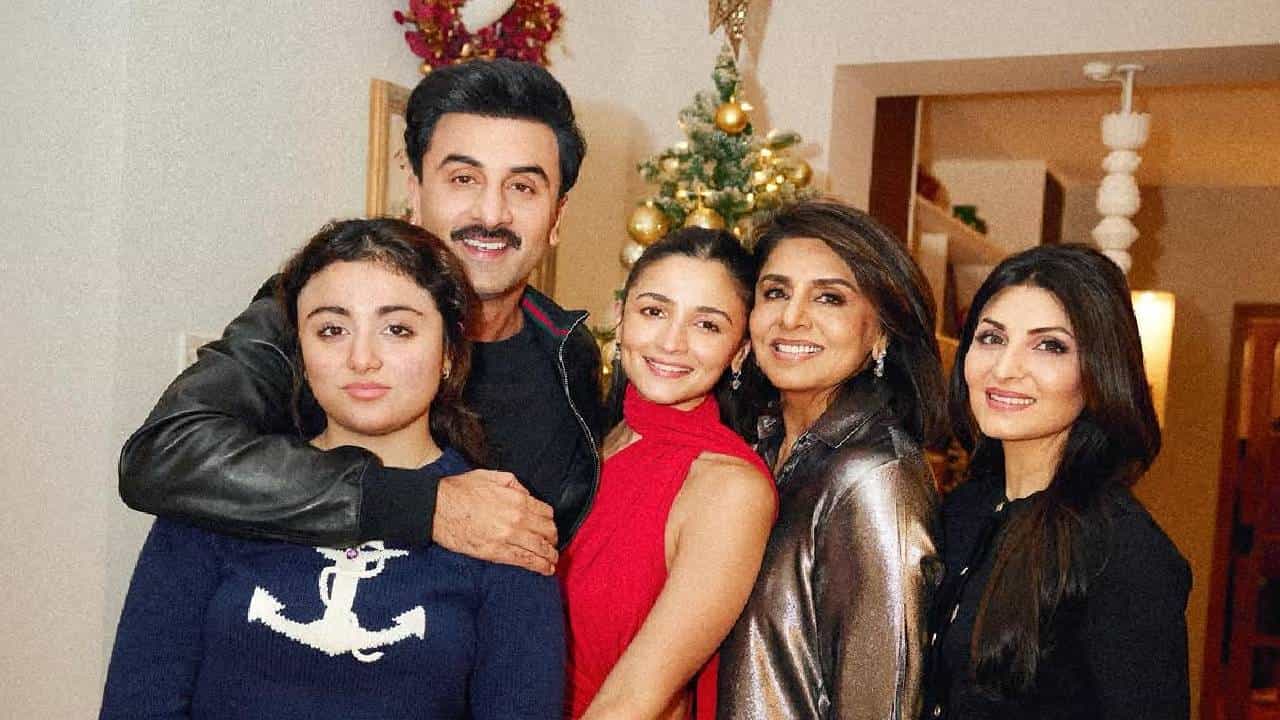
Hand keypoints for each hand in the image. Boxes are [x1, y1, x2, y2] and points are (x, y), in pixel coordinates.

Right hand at [432, 469, 558, 574]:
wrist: (437, 508)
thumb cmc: (460, 490)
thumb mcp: (491, 476)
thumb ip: (513, 484)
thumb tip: (526, 494)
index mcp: (517, 499)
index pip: (546, 513)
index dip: (549, 521)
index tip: (548, 526)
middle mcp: (517, 518)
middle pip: (547, 531)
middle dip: (552, 538)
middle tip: (552, 543)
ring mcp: (508, 537)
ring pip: (540, 548)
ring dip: (550, 555)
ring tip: (553, 561)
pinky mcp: (496, 553)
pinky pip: (525, 561)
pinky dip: (540, 566)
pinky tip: (546, 569)